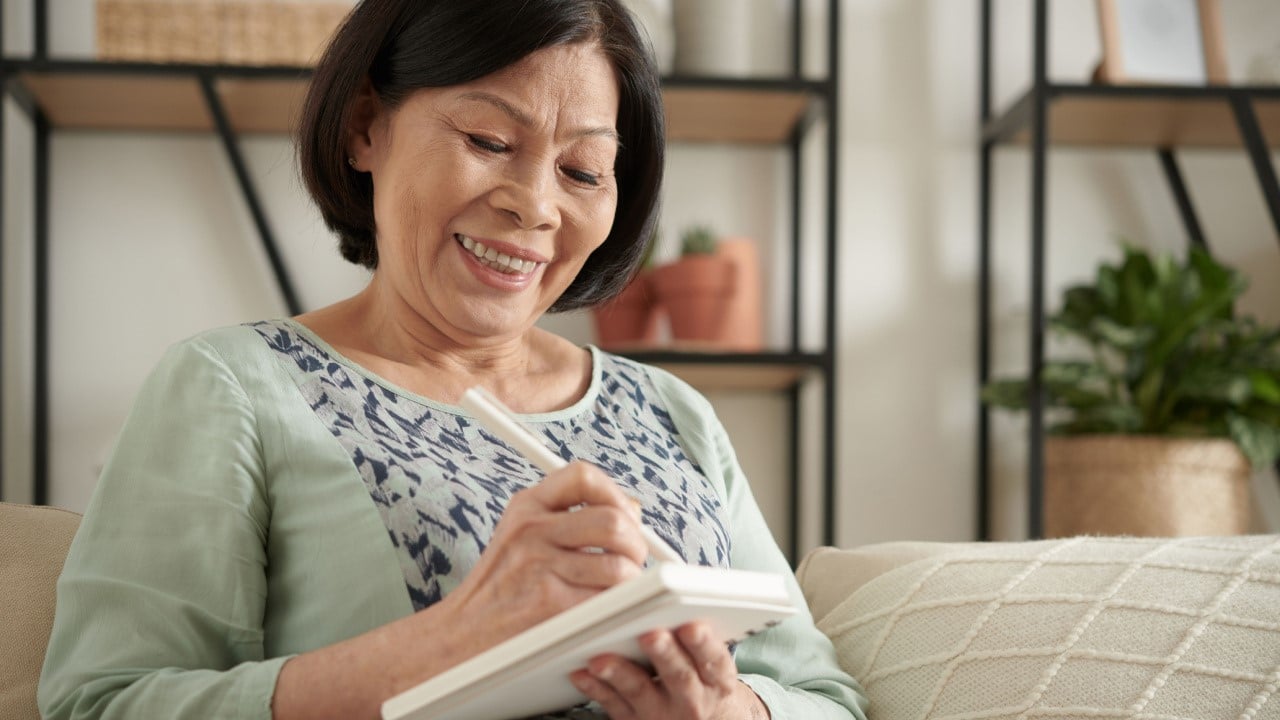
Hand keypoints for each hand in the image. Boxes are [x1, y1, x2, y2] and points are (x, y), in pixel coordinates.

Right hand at [435, 461, 648, 654]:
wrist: (461, 634)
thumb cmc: (499, 588)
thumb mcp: (522, 535)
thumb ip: (571, 516)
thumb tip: (632, 508)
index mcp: (526, 507)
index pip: (584, 477)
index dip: (615, 493)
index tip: (624, 515)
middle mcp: (532, 530)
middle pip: (613, 521)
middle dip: (635, 545)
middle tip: (631, 561)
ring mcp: (540, 567)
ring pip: (619, 565)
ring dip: (630, 582)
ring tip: (619, 589)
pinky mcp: (550, 606)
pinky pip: (608, 601)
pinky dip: (618, 607)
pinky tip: (606, 610)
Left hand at [569, 621, 770, 719]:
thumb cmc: (700, 679)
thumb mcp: (712, 661)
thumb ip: (698, 636)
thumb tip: (676, 594)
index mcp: (716, 679)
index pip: (714, 659)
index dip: (703, 643)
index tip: (692, 626)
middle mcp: (692, 699)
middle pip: (678, 675)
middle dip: (664, 653)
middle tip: (650, 634)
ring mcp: (661, 712)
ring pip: (640, 691)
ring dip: (620, 673)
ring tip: (602, 658)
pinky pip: (612, 704)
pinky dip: (595, 688)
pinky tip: (582, 672)